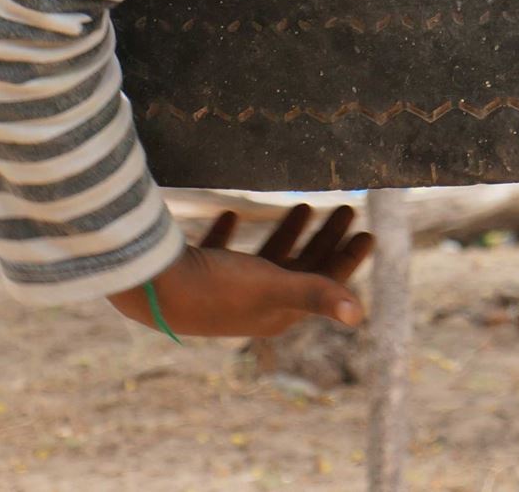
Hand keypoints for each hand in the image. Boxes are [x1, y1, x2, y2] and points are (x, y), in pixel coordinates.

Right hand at [108, 203, 374, 339]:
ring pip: (266, 259)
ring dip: (288, 233)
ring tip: (304, 203)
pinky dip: (230, 232)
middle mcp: (253, 305)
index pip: (323, 284)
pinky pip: (219, 251)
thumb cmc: (216, 288)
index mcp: (276, 312)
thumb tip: (360, 315)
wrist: (150, 289)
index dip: (348, 259)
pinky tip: (231, 211)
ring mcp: (223, 291)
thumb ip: (315, 295)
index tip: (369, 231)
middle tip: (346, 208)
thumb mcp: (273, 286)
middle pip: (301, 268)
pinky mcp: (195, 274)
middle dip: (325, 240)